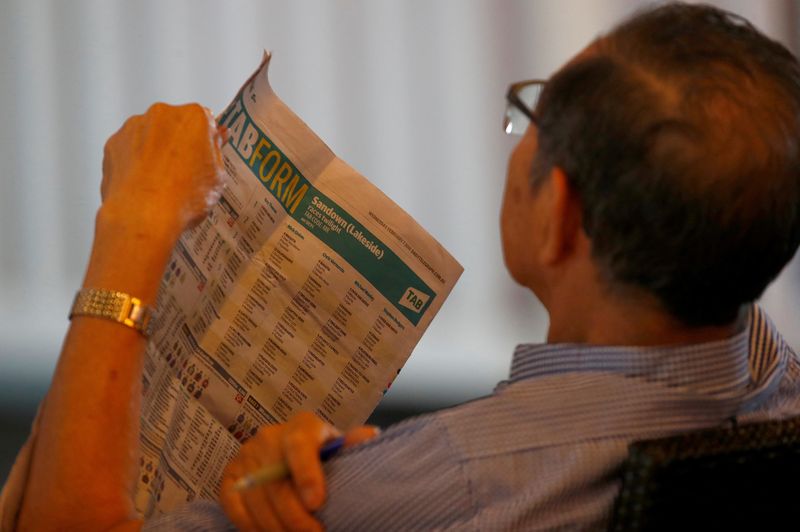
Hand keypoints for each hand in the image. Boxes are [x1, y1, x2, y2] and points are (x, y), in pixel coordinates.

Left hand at [100, 102, 226, 244]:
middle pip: (176, 125)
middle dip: (181, 143)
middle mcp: (162, 114)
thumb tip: (213, 143)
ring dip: (157, 151)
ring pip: (151, 135)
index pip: (206, 121)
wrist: (143, 217)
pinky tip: (144, 184)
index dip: (207, 140)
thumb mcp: (217, 178)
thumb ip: (215, 153)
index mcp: (194, 118)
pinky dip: (136, 162)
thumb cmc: (183, 198)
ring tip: (163, 183)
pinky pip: (130, 149)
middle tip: (186, 173)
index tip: (206, 154)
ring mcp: (134, 127)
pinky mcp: (113, 143)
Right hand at [220, 412, 378, 530]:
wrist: (291, 454)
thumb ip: (352, 444)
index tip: (317, 504)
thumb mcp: (340, 448)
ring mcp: (245, 455)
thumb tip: (371, 436)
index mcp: (302, 426)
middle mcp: (269, 436)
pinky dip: (253, 527)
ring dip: (276, 526)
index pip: (299, 444)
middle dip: (295, 516)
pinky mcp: (229, 476)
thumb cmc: (323, 455)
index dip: (306, 474)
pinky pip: (235, 507)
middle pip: (276, 482)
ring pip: (256, 499)